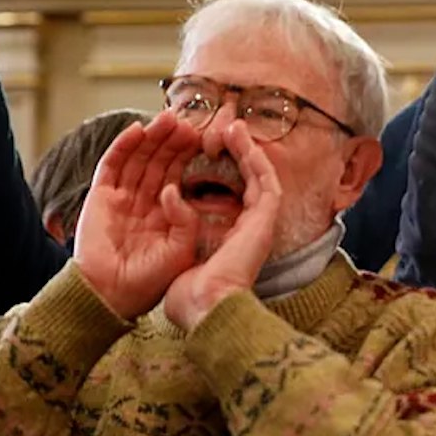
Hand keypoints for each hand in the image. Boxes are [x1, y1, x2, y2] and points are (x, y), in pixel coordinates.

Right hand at [72, 112, 205, 318]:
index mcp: (163, 216)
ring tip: (166, 119)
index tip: (201, 137)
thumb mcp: (181, 250)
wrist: (112, 296)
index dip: (186, 156)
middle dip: (171, 141)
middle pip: (157, 162)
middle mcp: (142, 204)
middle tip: (185, 121)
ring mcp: (120, 199)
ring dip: (151, 138)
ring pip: (137, 159)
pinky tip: (137, 129)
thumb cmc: (148, 282)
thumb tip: (174, 189)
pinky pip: (112, 165)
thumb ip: (186, 220)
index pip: (175, 176)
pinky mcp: (100, 197)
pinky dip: (123, 146)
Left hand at [161, 122, 283, 330]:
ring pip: (261, 176)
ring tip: (234, 126)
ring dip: (248, 150)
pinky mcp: (265, 220)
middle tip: (222, 133)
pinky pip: (265, 179)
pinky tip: (241, 137)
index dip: (216, 175)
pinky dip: (255, 157)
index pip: (230, 200)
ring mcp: (260, 225)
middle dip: (236, 156)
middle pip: (248, 183)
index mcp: (231, 242)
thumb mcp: (177, 258)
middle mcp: (249, 231)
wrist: (207, 309)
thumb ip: (176, 229)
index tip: (200, 155)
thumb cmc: (191, 298)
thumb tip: (170, 201)